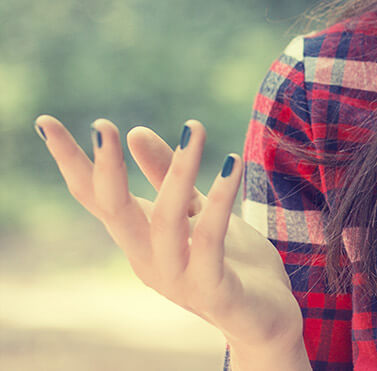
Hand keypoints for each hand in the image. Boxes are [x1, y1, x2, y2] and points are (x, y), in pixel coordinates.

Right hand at [34, 116, 304, 351]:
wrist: (265, 318)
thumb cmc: (230, 261)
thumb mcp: (198, 210)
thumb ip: (168, 176)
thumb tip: (135, 131)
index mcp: (139, 240)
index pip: (96, 198)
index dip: (72, 162)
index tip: (45, 122)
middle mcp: (148, 260)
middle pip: (115, 211)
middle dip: (107, 169)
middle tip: (103, 126)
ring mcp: (178, 278)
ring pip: (166, 220)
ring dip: (180, 171)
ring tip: (194, 127)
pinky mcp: (213, 290)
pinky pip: (211, 240)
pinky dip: (221, 200)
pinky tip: (231, 164)